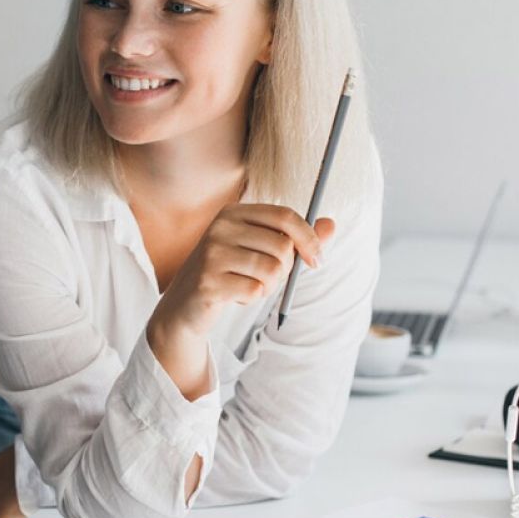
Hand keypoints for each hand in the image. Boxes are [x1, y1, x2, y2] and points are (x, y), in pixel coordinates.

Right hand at [146, 204, 334, 398]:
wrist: (186, 305)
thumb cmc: (231, 273)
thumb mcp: (262, 250)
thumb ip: (296, 238)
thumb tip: (332, 225)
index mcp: (234, 212)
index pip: (284, 216)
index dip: (309, 238)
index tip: (317, 261)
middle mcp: (220, 227)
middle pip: (282, 247)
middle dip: (284, 270)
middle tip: (267, 278)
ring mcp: (211, 254)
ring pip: (271, 271)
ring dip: (268, 286)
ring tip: (248, 286)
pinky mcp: (209, 282)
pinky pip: (255, 292)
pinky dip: (252, 299)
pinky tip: (234, 296)